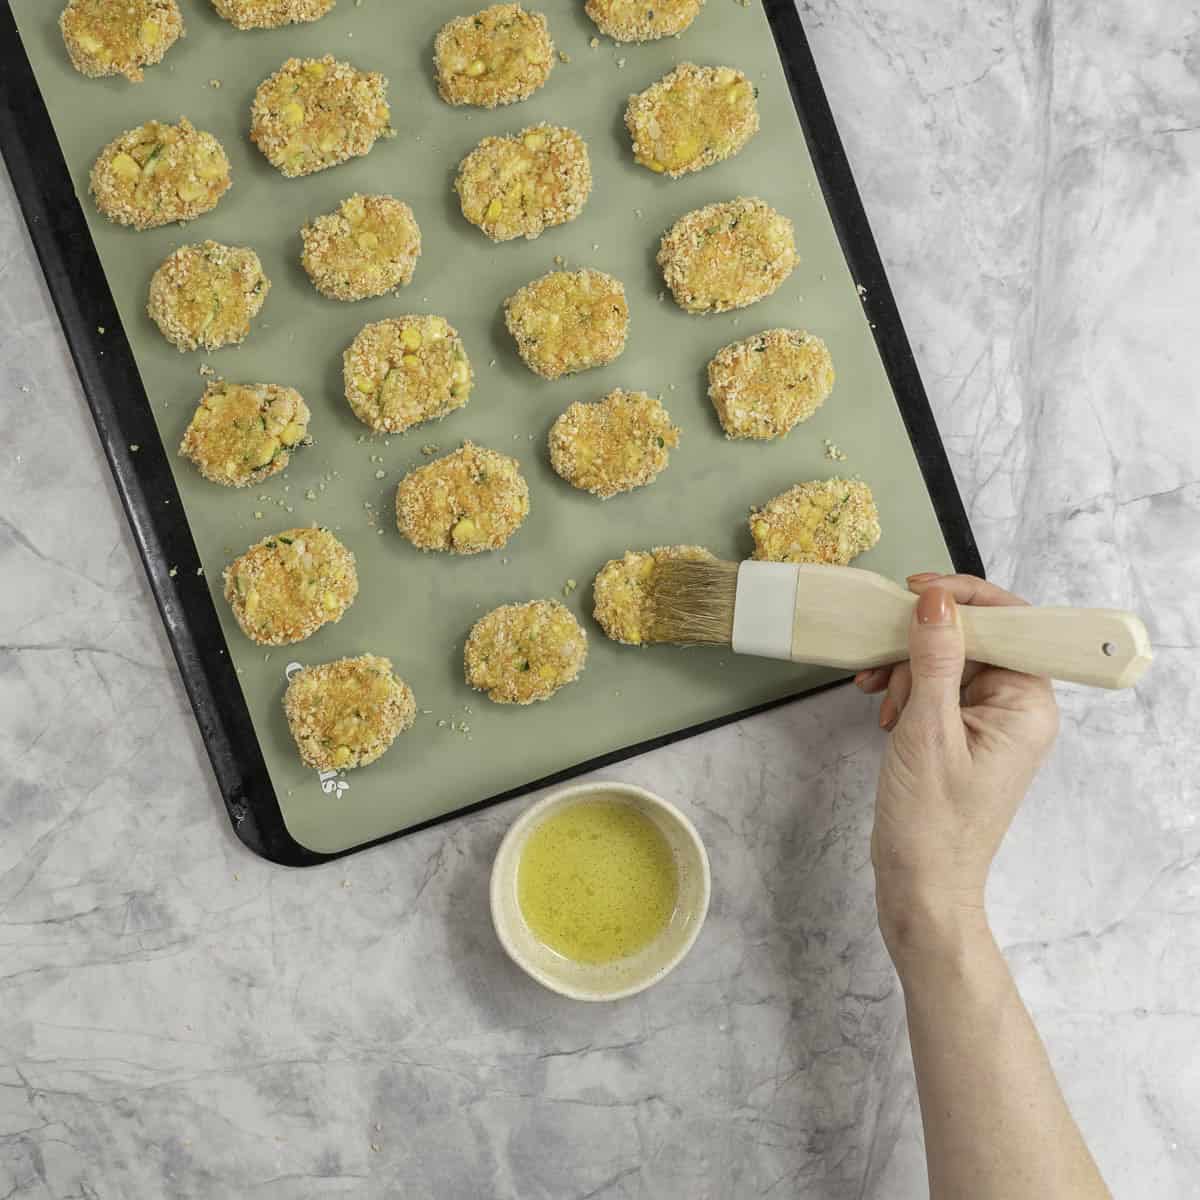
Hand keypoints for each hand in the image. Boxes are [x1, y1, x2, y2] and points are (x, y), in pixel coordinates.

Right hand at [856, 574, 1059, 967]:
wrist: (920, 884)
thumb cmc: (931, 820)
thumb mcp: (928, 730)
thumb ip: (935, 659)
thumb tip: (936, 599)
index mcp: (1027, 704)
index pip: (1009, 623)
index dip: (963, 599)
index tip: (914, 590)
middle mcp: (1016, 707)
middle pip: (973, 639)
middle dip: (920, 643)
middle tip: (879, 660)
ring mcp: (988, 721)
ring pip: (946, 661)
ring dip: (906, 670)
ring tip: (877, 700)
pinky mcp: (961, 733)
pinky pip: (935, 688)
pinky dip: (905, 691)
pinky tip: (883, 713)